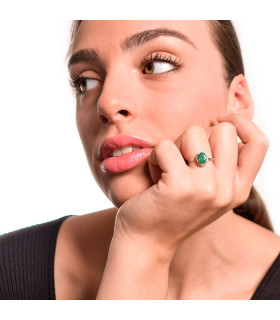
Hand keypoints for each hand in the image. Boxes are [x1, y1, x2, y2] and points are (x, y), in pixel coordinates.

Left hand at [114, 114, 268, 252]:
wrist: (146, 242)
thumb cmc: (171, 211)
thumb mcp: (207, 192)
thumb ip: (221, 165)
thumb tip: (221, 125)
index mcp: (238, 190)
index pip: (260, 143)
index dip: (242, 123)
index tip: (218, 121)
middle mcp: (227, 190)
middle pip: (224, 130)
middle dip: (196, 136)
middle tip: (181, 159)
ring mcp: (206, 188)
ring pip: (194, 133)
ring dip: (173, 146)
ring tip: (165, 171)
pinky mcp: (180, 186)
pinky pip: (165, 147)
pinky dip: (154, 157)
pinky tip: (154, 176)